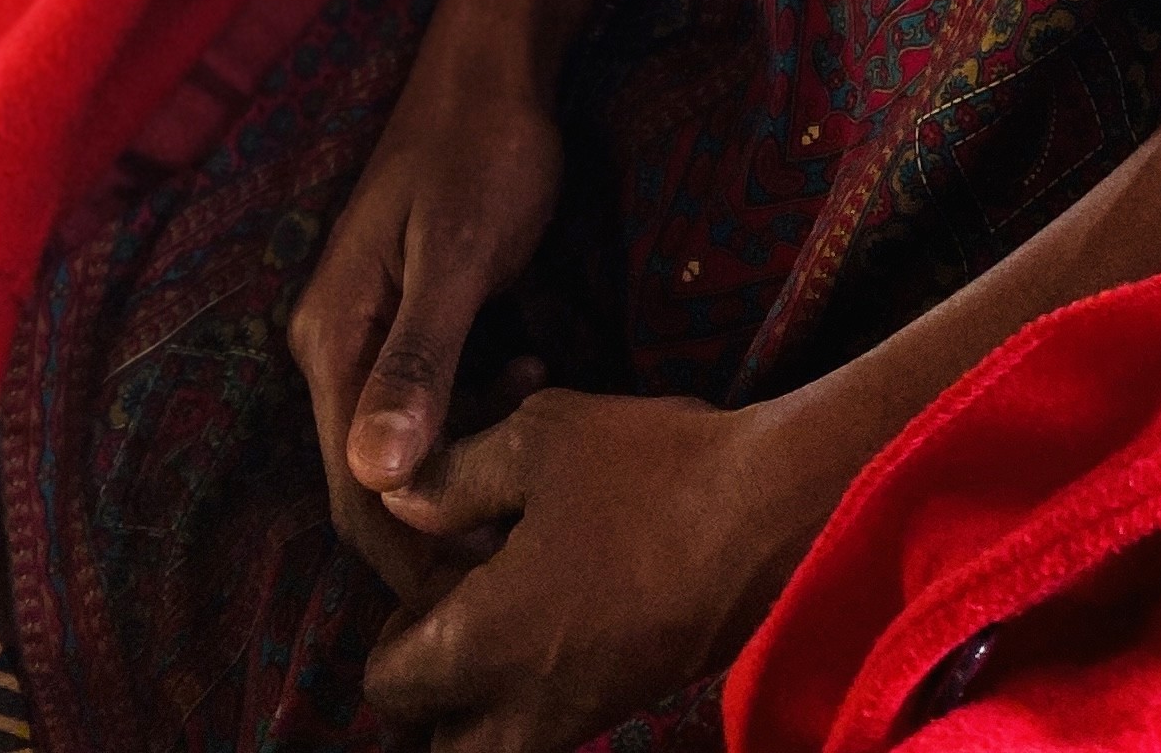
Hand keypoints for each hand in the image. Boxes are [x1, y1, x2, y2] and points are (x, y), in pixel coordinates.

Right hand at [287, 29, 566, 611]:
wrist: (494, 65)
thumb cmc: (482, 151)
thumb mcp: (458, 255)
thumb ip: (420, 362)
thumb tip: (377, 477)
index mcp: (332, 338)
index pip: (355, 493)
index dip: (415, 555)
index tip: (490, 593)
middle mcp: (334, 343)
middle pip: (379, 476)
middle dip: (451, 514)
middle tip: (536, 525)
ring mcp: (368, 329)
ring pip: (411, 439)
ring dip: (474, 450)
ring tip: (544, 417)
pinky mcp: (407, 316)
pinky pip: (434, 396)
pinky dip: (482, 404)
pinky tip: (535, 371)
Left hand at [364, 388, 820, 752]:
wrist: (772, 513)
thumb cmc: (649, 471)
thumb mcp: (537, 440)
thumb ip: (452, 478)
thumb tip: (396, 500)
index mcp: (484, 644)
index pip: (389, 682)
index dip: (394, 625)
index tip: (434, 568)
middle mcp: (524, 708)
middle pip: (438, 746)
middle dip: (429, 695)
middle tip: (456, 613)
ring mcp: (581, 719)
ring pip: (496, 750)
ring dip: (481, 706)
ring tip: (506, 618)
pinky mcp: (627, 709)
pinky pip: (550, 730)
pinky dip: (535, 696)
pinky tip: (564, 609)